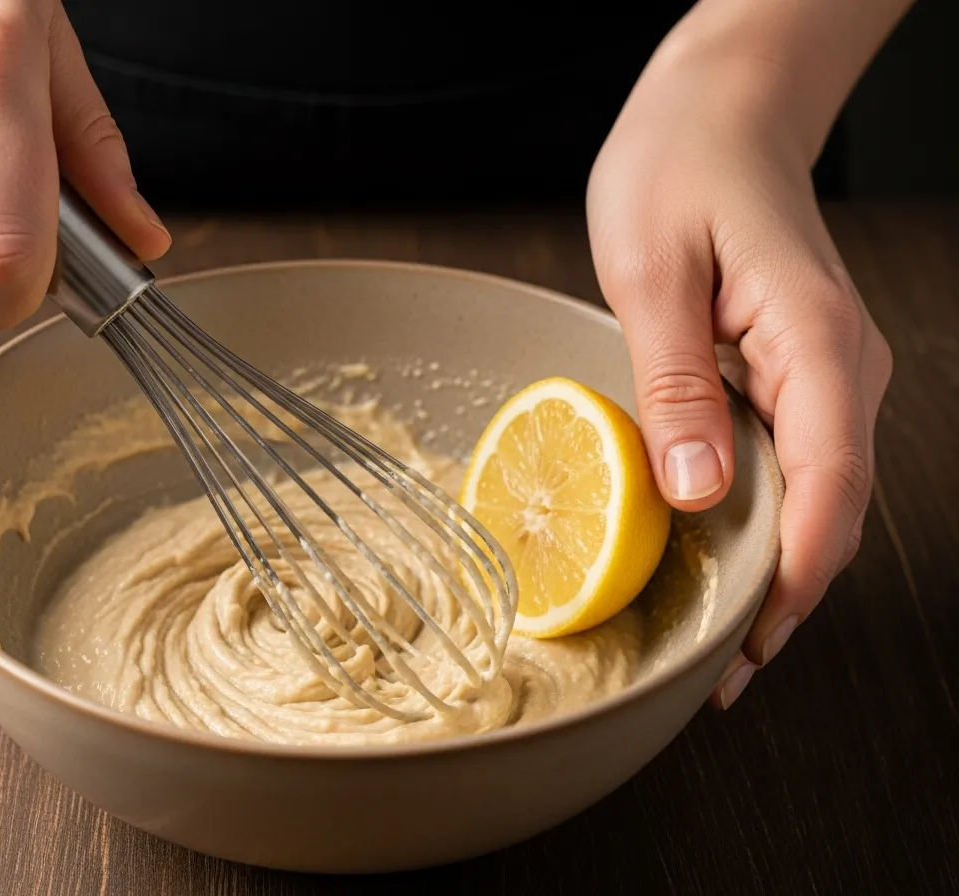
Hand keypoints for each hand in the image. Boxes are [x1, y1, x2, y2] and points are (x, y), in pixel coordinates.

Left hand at [587, 34, 892, 707]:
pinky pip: (790, 465)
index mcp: (818, 345)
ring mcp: (829, 374)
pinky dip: (754, 520)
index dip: (789, 587)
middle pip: (830, 513)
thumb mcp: (652, 272)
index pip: (828, 493)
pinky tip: (706, 555)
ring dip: (766, 570)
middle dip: (776, 600)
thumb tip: (691, 495)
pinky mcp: (798, 375)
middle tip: (712, 676)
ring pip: (813, 497)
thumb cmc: (682, 165)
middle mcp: (844, 369)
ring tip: (706, 638)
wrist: (723, 109)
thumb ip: (674, 384)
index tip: (743, 657)